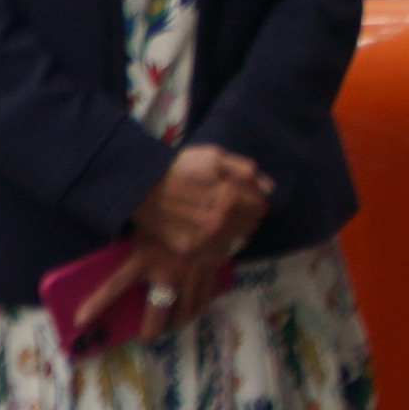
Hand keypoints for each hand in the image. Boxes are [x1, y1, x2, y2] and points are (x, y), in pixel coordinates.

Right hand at [134, 143, 269, 265]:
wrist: (140, 187)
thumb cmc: (179, 168)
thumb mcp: (215, 157)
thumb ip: (246, 170)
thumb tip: (269, 188)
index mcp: (232, 195)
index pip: (261, 207)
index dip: (255, 202)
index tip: (244, 199)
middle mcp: (222, 219)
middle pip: (251, 225)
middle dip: (245, 217)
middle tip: (228, 210)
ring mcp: (205, 237)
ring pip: (237, 240)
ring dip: (233, 232)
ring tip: (216, 220)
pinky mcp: (190, 249)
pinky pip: (217, 251)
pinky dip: (217, 244)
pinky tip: (206, 232)